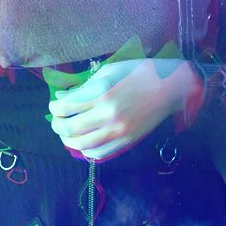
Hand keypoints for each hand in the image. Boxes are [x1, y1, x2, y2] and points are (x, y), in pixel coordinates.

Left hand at [46, 58, 196, 160]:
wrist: (170, 88)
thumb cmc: (139, 73)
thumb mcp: (109, 71)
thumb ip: (85, 86)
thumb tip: (63, 98)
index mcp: (103, 93)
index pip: (67, 106)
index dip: (55, 107)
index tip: (55, 105)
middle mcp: (108, 115)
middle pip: (70, 128)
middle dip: (57, 124)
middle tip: (56, 119)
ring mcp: (118, 131)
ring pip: (81, 145)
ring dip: (67, 140)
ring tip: (66, 132)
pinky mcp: (126, 142)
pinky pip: (99, 153)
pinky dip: (85, 150)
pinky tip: (84, 141)